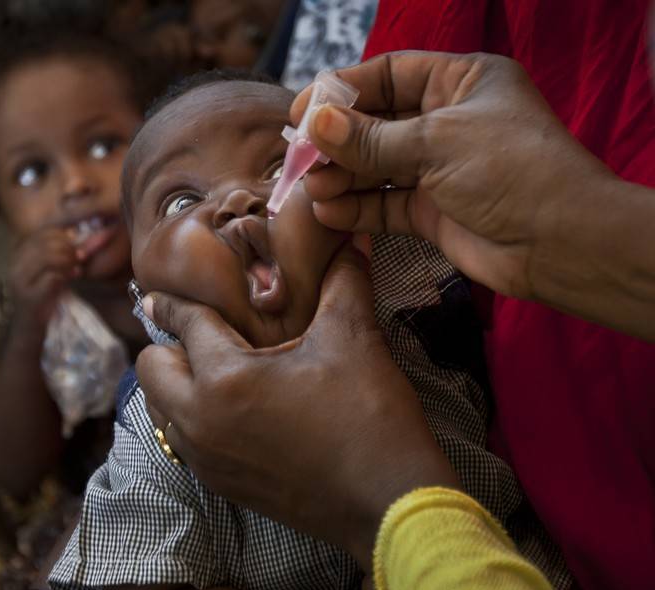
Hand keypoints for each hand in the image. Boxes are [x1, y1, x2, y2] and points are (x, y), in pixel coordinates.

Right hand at [8, 227, 80, 325]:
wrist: (28, 329)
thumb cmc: (41, 298)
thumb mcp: (47, 271)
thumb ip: (56, 254)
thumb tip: (74, 234)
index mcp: (17, 256)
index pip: (40, 234)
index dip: (62, 235)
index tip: (75, 245)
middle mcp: (14, 266)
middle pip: (45, 244)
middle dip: (67, 248)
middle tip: (80, 257)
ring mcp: (19, 282)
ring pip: (48, 258)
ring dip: (68, 260)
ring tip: (76, 268)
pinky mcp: (29, 297)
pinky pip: (52, 277)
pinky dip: (66, 276)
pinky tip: (73, 278)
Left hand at [136, 243, 459, 569]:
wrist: (387, 502)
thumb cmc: (369, 417)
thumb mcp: (353, 339)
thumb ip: (342, 280)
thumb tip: (351, 237)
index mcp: (224, 378)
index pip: (185, 324)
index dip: (173, 303)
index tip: (154, 296)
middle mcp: (199, 420)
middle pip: (150, 370)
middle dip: (169, 346)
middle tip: (204, 336)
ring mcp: (206, 458)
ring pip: (159, 409)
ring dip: (175, 385)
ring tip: (214, 370)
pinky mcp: (220, 484)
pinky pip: (181, 441)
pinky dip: (190, 419)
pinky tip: (228, 409)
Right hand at [293, 51, 613, 301]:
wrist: (560, 243)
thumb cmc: (514, 172)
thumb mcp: (436, 143)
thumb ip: (370, 138)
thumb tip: (315, 124)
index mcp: (461, 82)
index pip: (389, 74)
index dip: (343, 90)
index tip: (303, 112)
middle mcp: (448, 121)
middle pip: (376, 122)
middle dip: (337, 141)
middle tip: (301, 159)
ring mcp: (440, 168)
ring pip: (376, 166)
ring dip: (342, 176)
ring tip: (313, 189)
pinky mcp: (433, 211)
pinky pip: (385, 204)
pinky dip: (357, 208)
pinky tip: (329, 213)